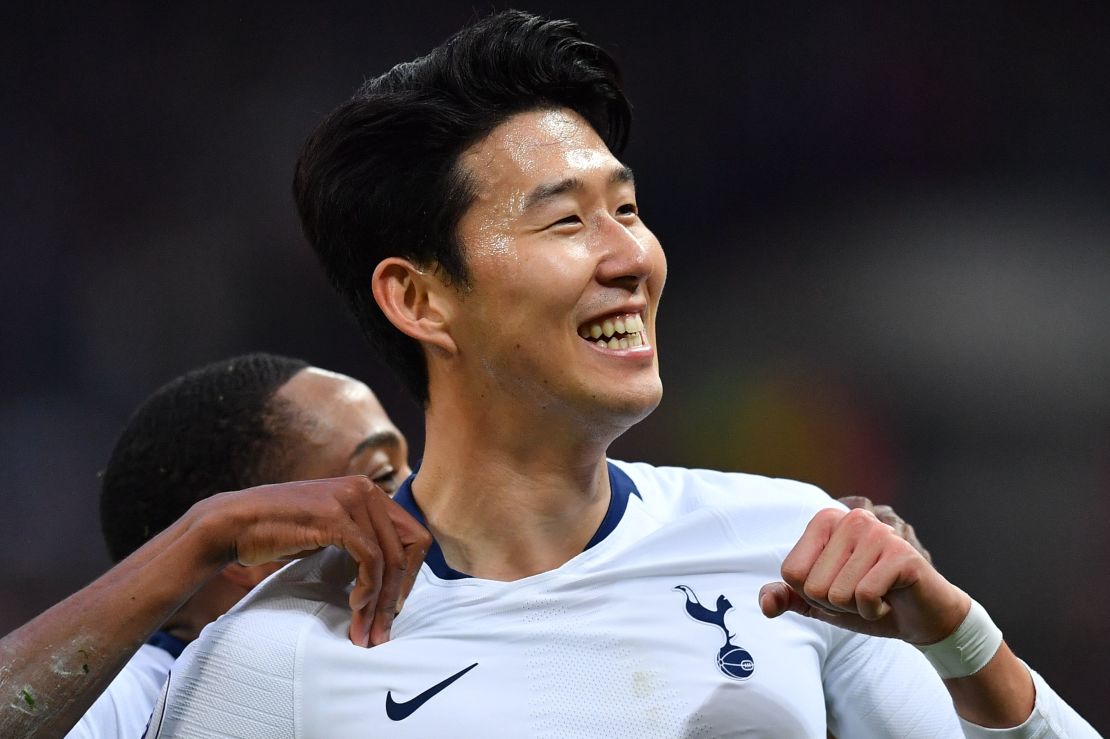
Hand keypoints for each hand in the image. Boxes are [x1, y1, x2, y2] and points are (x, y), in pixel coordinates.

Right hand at [193, 476, 431, 647]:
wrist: (233, 524)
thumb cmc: (279, 532)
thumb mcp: (331, 530)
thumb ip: (362, 538)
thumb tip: (393, 573)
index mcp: (369, 491)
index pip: (414, 533)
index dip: (412, 573)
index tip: (394, 606)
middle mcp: (366, 489)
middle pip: (410, 546)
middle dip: (400, 592)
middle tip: (384, 629)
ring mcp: (351, 499)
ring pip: (389, 558)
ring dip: (380, 602)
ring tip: (367, 631)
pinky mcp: (334, 518)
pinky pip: (369, 559)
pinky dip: (367, 589)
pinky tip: (354, 608)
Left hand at [759, 508, 967, 645]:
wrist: (921, 617)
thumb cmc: (869, 602)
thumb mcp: (820, 602)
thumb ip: (788, 597)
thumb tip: (766, 603)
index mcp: (824, 521)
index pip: (791, 572)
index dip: (812, 594)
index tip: (839, 589)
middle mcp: (850, 518)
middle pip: (813, 585)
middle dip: (835, 604)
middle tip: (862, 594)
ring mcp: (877, 532)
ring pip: (838, 593)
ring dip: (856, 608)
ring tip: (877, 595)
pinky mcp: (901, 554)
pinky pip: (865, 595)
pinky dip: (874, 611)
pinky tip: (890, 600)